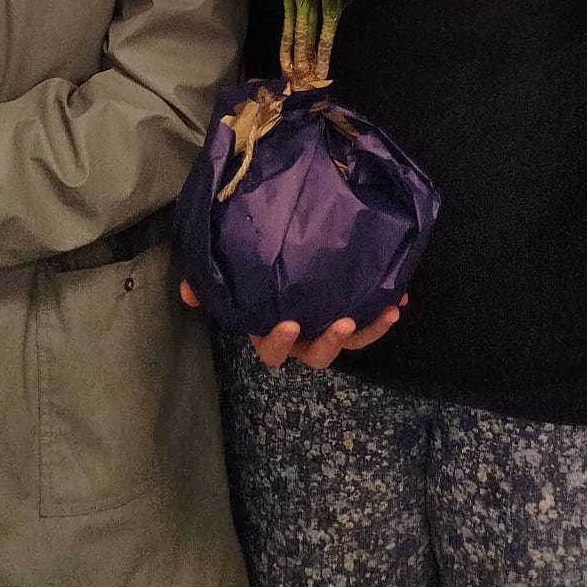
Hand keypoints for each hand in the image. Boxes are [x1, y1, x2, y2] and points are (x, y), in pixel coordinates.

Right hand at [179, 278, 405, 369]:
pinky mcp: (350, 307)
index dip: (278, 342)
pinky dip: (383, 312)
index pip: (271, 348)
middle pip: (315, 353)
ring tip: (385, 312)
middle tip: (343, 322)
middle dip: (330, 343)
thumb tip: (186, 292)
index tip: (288, 323)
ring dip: (368, 330)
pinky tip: (399, 298)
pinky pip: (369, 318)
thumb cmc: (251, 258)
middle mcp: (301, 332)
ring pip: (349, 340)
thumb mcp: (226, 264)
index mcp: (270, 326)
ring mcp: (326, 321)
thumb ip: (207, 277)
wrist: (289, 233)